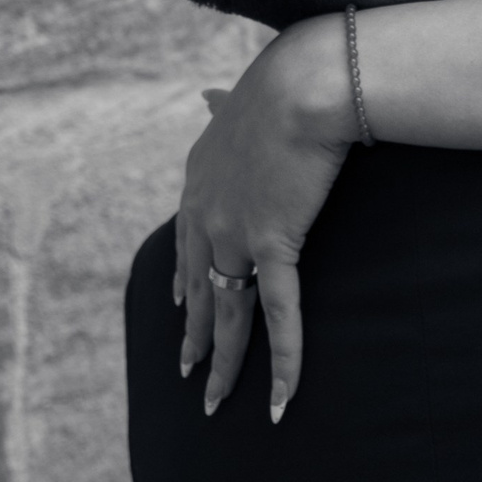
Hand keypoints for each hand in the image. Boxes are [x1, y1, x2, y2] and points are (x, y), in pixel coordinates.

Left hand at [175, 15, 353, 419]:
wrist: (303, 81)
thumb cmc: (284, 80)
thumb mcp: (240, 96)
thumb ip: (223, 108)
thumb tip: (207, 95)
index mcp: (199, 177)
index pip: (183, 239)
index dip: (182, 276)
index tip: (178, 302)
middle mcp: (204, 210)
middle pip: (196, 286)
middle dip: (193, 331)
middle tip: (188, 369)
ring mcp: (233, 231)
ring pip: (226, 312)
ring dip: (221, 362)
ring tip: (213, 401)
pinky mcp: (270, 243)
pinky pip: (278, 315)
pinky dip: (283, 360)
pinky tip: (281, 399)